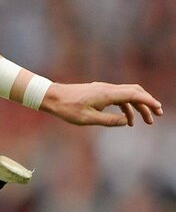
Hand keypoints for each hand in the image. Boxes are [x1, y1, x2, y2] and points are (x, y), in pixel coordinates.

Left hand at [41, 82, 161, 126]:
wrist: (52, 97)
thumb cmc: (67, 108)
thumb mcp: (88, 119)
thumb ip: (109, 121)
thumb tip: (126, 122)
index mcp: (107, 94)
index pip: (134, 95)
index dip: (148, 101)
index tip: (158, 109)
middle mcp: (108, 88)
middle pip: (135, 93)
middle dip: (147, 104)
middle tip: (156, 116)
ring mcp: (103, 89)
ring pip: (127, 95)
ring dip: (137, 107)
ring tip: (143, 122)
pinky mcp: (99, 92)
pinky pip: (118, 98)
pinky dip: (125, 107)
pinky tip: (126, 119)